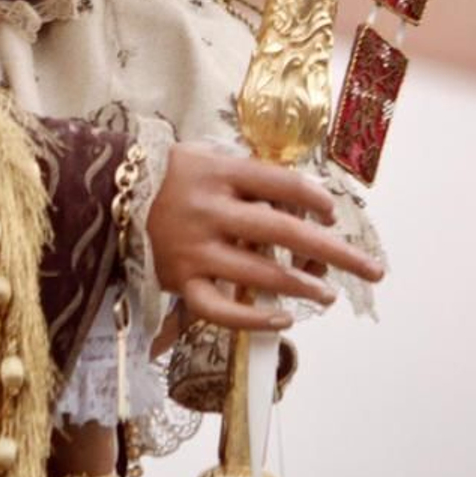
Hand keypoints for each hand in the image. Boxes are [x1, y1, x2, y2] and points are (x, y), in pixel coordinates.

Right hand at [146, 142, 383, 332]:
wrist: (103, 194)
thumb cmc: (171, 175)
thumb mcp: (209, 158)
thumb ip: (252, 177)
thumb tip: (306, 203)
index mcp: (220, 172)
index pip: (282, 184)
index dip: (317, 199)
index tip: (334, 212)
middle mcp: (209, 210)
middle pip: (283, 231)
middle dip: (335, 251)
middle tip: (372, 270)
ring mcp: (193, 249)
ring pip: (260, 274)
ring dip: (302, 285)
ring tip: (329, 293)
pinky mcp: (179, 281)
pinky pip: (221, 309)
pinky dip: (255, 317)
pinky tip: (284, 318)